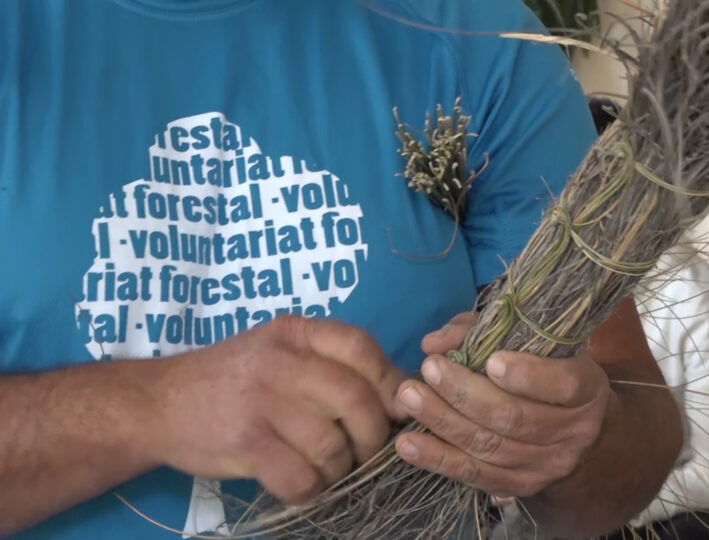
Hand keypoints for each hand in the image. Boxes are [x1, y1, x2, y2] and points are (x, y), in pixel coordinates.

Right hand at [146, 315, 404, 502]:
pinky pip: (301, 477)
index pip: (361, 347)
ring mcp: (261, 401)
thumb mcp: (279, 349)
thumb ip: (331, 362)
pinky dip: (311, 488)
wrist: (158, 403)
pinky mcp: (245, 443)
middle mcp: (281, 361)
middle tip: (364, 451)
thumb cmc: (233, 378)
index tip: (393, 409)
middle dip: (373, 435)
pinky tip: (302, 482)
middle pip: (357, 400)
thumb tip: (399, 393)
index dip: (388, 382)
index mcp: (295, 332)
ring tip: (327, 468)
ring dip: (340, 468)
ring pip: (333, 445)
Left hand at [393, 313, 610, 496]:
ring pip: (489, 447)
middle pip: (514, 418)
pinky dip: (438, 460)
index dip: (528, 375)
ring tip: (409, 398)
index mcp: (586, 388)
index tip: (490, 360)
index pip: (563, 385)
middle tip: (429, 369)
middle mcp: (574, 431)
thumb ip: (483, 331)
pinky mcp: (522, 487)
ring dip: (443, 422)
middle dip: (465, 394)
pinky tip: (407, 445)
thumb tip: (436, 342)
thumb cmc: (546, 368)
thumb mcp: (530, 341)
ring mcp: (548, 465)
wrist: (576, 428)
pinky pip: (475, 475)